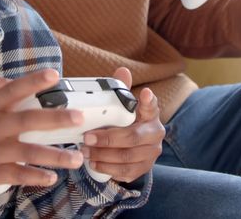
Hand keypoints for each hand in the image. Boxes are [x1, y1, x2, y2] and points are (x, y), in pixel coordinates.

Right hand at [0, 69, 84, 197]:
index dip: (34, 82)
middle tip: (79, 118)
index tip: (54, 76)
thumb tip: (11, 79)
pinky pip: (16, 174)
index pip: (13, 90)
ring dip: (54, 155)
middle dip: (55, 119)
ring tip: (77, 157)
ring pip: (28, 151)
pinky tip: (51, 178)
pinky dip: (34, 176)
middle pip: (27, 120)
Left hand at [80, 67, 162, 183]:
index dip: (149, 101)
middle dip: (107, 138)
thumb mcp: (125, 108)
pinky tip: (94, 162)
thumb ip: (122, 90)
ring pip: (126, 156)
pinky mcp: (143, 169)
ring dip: (103, 154)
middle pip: (132, 137)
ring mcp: (151, 154)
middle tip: (87, 137)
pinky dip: (107, 167)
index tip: (145, 93)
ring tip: (85, 150)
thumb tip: (122, 70)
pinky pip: (125, 171)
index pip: (152, 106)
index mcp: (151, 115)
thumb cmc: (127, 124)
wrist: (136, 150)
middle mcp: (155, 134)